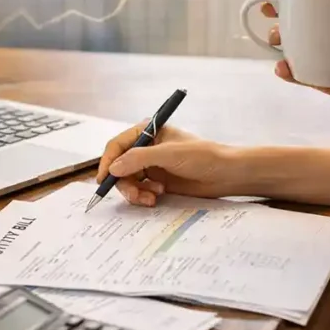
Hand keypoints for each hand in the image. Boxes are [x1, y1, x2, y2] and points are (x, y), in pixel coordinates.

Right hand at [96, 121, 240, 206]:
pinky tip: (158, 197)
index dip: (107, 162)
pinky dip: (144, 196)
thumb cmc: (203, 156)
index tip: (104, 179)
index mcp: (147, 132)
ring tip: (153, 197)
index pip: (117, 145)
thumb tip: (112, 168)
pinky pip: (139, 190)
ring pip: (128, 181)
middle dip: (124, 182)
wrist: (226, 175)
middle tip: (136, 195)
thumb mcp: (169, 154)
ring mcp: (151, 166)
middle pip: (119, 166)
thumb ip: (138, 159)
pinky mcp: (157, 181)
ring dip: (136, 191)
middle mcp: (146, 148)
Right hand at [261, 2, 329, 110]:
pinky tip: (283, 69)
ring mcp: (327, 62)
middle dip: (280, 24)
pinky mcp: (327, 82)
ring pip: (297, 52)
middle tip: (276, 27)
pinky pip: (305, 77)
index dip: (295, 3)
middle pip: (300, 29)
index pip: (319, 9)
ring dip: (281, 47)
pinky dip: (292, 74)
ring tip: (277, 46)